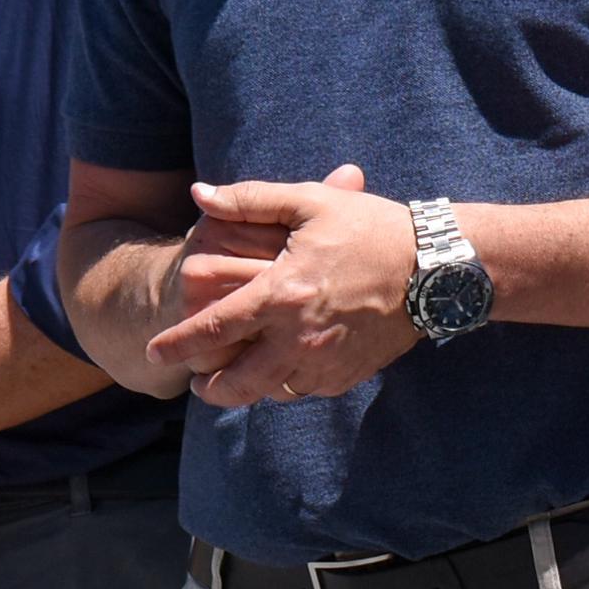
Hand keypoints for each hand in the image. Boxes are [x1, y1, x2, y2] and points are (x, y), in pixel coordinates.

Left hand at [146, 166, 417, 408]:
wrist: (436, 268)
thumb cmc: (370, 228)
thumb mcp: (309, 203)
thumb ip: (248, 200)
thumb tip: (199, 194)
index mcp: (281, 295)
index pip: (212, 330)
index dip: (176, 345)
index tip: (153, 352)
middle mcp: (298, 338)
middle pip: (235, 384)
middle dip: (208, 389)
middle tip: (196, 382)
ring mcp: (324, 362)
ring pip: (269, 394)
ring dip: (246, 390)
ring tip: (236, 378)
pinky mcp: (347, 376)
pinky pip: (304, 392)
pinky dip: (285, 386)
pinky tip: (281, 370)